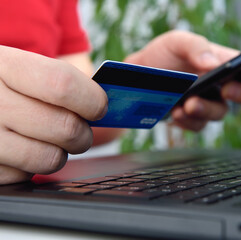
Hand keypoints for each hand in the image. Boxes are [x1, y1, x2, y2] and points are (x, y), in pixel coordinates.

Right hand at [0, 46, 107, 183]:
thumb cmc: (8, 88)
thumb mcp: (23, 69)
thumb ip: (63, 81)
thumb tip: (104, 106)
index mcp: (3, 65)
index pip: (62, 84)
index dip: (92, 100)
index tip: (99, 107)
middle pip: (65, 127)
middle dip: (83, 133)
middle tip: (78, 130)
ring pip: (51, 159)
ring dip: (60, 153)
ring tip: (49, 140)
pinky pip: (27, 177)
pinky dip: (32, 168)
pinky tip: (21, 151)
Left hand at [125, 30, 240, 130]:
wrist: (139, 76)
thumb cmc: (162, 55)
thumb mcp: (176, 41)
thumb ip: (195, 46)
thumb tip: (213, 63)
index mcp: (226, 63)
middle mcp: (223, 85)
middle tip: (226, 89)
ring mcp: (209, 104)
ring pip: (221, 114)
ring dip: (207, 109)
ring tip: (189, 104)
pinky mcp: (193, 119)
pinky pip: (199, 125)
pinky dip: (188, 120)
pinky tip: (176, 112)